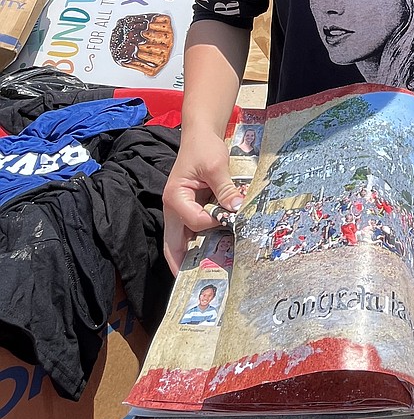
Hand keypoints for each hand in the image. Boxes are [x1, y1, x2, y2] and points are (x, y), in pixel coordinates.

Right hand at [163, 128, 244, 273]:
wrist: (200, 135)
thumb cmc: (203, 147)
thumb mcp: (215, 165)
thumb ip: (224, 188)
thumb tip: (237, 208)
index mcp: (175, 197)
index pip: (194, 221)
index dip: (213, 223)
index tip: (229, 219)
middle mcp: (173, 207)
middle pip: (172, 243)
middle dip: (181, 263)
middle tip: (192, 283)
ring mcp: (180, 210)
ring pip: (180, 240)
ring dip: (190, 255)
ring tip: (204, 274)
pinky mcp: (189, 208)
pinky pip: (191, 230)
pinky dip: (198, 242)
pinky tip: (212, 251)